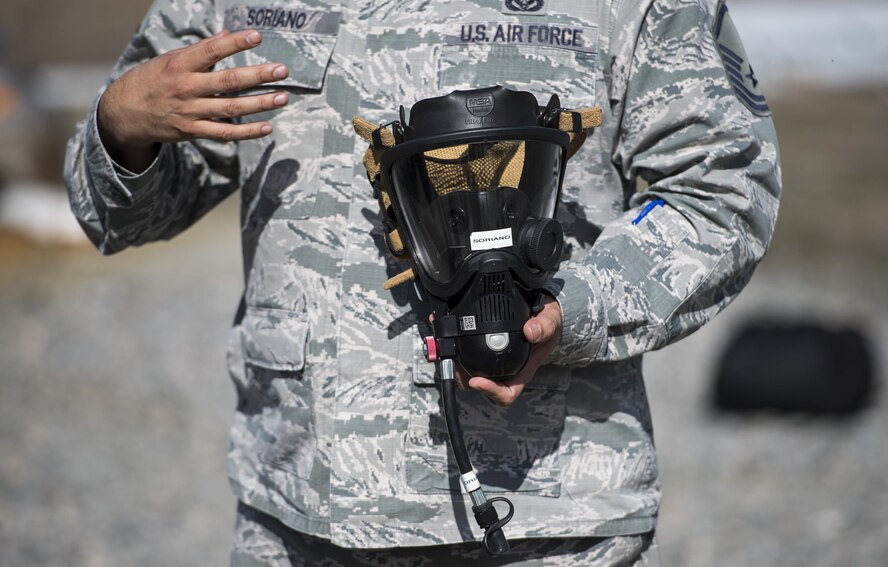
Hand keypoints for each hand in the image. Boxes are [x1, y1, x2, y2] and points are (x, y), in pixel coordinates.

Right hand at [98, 29, 289, 170]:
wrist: (123, 113)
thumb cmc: (151, 81)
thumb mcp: (170, 60)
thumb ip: (201, 51)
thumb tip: (226, 34)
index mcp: (180, 64)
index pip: (211, 50)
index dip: (235, 43)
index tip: (257, 36)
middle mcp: (186, 88)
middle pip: (228, 81)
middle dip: (257, 75)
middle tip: (282, 70)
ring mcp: (190, 112)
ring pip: (231, 108)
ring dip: (260, 104)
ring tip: (282, 97)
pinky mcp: (192, 132)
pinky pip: (225, 133)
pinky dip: (247, 132)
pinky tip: (266, 127)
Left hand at [462, 294, 561, 405]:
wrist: (539, 309)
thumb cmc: (546, 322)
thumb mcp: (551, 321)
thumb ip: (545, 326)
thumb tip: (530, 332)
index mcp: (522, 371)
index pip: (506, 393)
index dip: (491, 391)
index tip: (477, 381)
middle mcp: (505, 370)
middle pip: (481, 386)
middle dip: (465, 379)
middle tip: (454, 364)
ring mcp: (493, 361)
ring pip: (470, 373)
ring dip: (457, 366)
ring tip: (449, 351)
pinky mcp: (483, 349)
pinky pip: (468, 356)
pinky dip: (457, 350)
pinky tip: (452, 335)